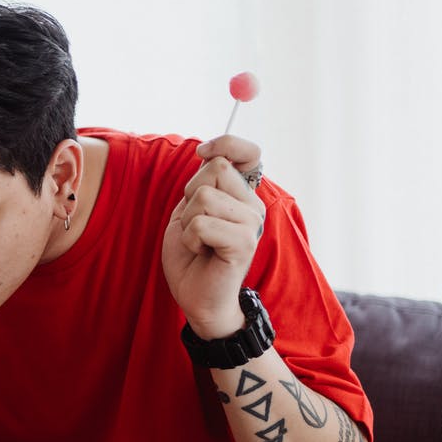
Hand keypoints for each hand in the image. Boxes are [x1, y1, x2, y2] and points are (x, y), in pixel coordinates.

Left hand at [161, 135, 265, 338]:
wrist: (197, 298)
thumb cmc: (191, 255)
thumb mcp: (189, 211)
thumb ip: (202, 184)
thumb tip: (209, 153)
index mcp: (242, 195)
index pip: (250, 152)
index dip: (226, 143)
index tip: (202, 153)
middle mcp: (253, 205)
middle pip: (216, 168)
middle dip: (190, 193)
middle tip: (194, 223)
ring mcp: (252, 223)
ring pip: (204, 197)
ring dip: (188, 221)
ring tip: (197, 241)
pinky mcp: (244, 242)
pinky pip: (201, 224)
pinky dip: (190, 238)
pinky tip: (201, 252)